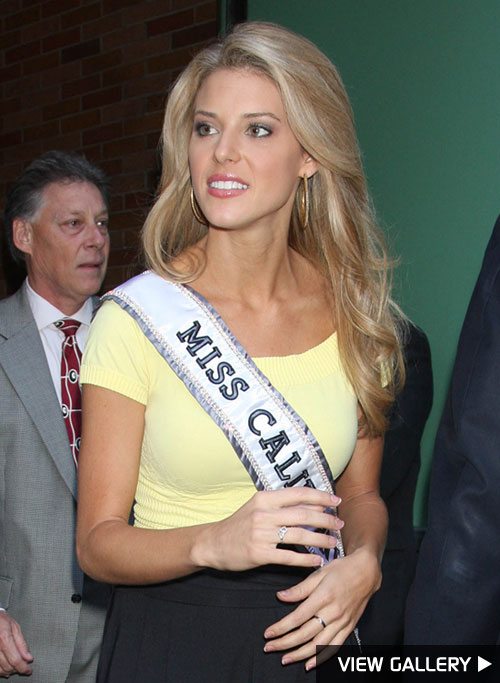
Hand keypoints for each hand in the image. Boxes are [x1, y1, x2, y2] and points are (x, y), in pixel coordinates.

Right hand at [0, 611, 32, 676]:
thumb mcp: (15, 627)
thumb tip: (29, 658)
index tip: (29, 670)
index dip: (23, 667)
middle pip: (7, 666)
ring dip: (9, 671)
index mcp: (4, 638)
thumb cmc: (2, 620)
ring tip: (15, 667)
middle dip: (17, 669)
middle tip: (24, 667)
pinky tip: (5, 668)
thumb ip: (22, 643)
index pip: (15, 659)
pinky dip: (1, 671)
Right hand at [192, 488, 343, 571]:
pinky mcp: (259, 553)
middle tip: (340, 524)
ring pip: (299, 535)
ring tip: (333, 543)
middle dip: (326, 519)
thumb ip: (280, 504)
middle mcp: (264, 513)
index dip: (320, 497)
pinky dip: (306, 559)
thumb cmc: (239, 524)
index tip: (336, 501)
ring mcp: (261, 533)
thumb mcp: (257, 507)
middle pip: (303, 514)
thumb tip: (311, 504)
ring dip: (320, 540)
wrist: (213, 543)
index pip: (298, 494)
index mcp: (265, 498)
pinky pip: (289, 556)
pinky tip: (317, 561)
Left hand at [263, 547, 380, 669]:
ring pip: (318, 644)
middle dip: (285, 643)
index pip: (297, 618)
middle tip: (269, 648)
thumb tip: (281, 596)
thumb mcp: (319, 572)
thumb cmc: (342, 569)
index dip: (281, 627)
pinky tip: (309, 664)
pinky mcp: (348, 628)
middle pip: (305, 634)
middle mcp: (333, 612)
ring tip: (285, 659)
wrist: (367, 572)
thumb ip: (300, 588)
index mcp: (323, 597)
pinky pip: (334, 647)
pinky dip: (321, 658)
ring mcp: (342, 622)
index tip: (268, 633)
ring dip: (300, 654)